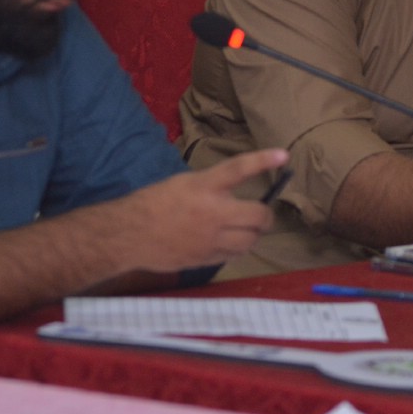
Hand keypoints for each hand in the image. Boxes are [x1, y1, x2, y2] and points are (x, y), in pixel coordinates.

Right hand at [116, 149, 287, 271]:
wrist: (129, 235)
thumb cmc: (152, 203)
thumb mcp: (182, 184)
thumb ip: (209, 188)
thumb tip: (231, 194)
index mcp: (203, 187)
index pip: (239, 169)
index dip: (263, 160)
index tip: (284, 155)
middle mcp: (212, 212)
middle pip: (258, 215)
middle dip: (265, 215)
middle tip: (261, 213)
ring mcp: (211, 238)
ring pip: (251, 239)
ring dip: (253, 233)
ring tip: (246, 229)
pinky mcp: (207, 258)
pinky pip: (235, 255)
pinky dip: (237, 248)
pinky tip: (228, 242)